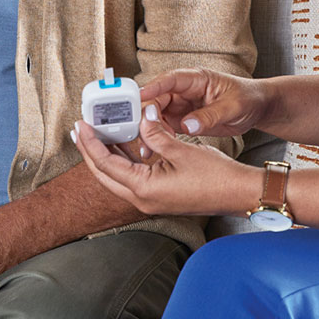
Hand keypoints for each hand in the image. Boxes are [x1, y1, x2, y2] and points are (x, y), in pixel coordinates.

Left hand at [73, 108, 254, 217]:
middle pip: (105, 174)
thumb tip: (142, 118)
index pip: (106, 164)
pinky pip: (132, 178)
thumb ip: (155, 134)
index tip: (81, 126)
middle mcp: (143, 199)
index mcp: (144, 189)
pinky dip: (124, 161)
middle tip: (79, 131)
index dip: (90, 144)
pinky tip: (123, 145)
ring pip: (117, 177)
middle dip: (90, 151)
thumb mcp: (181, 149)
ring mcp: (151, 200)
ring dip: (106, 156)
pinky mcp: (160, 197)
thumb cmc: (216, 176)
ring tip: (95, 135)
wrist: (239, 193)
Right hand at [140, 68, 270, 137]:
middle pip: (156, 99)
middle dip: (145, 116)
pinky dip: (157, 137)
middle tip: (141, 133)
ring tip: (147, 147)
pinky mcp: (181, 119)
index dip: (153, 87)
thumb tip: (186, 126)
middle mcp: (184, 91)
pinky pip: (163, 126)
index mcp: (196, 79)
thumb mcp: (232, 107)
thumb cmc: (248, 98)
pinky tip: (154, 149)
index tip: (140, 97)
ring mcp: (181, 105)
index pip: (169, 80)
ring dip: (148, 129)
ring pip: (155, 115)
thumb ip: (210, 116)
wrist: (257, 108)